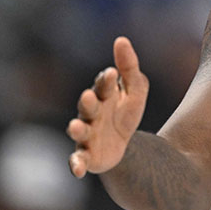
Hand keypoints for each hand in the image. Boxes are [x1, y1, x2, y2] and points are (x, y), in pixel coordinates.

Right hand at [67, 36, 148, 176]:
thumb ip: (129, 67)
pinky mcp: (87, 156)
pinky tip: (77, 170)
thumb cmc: (125, 112)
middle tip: (89, 96)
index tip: (113, 73)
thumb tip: (121, 39)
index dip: (107, 80)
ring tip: (76, 127)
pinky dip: (75, 164)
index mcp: (103, 95)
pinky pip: (77, 160)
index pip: (104, 85)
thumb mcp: (136, 91)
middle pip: (87, 106)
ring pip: (79, 131)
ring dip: (76, 129)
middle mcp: (90, 114)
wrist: (125, 146)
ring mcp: (87, 135)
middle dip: (88, 101)